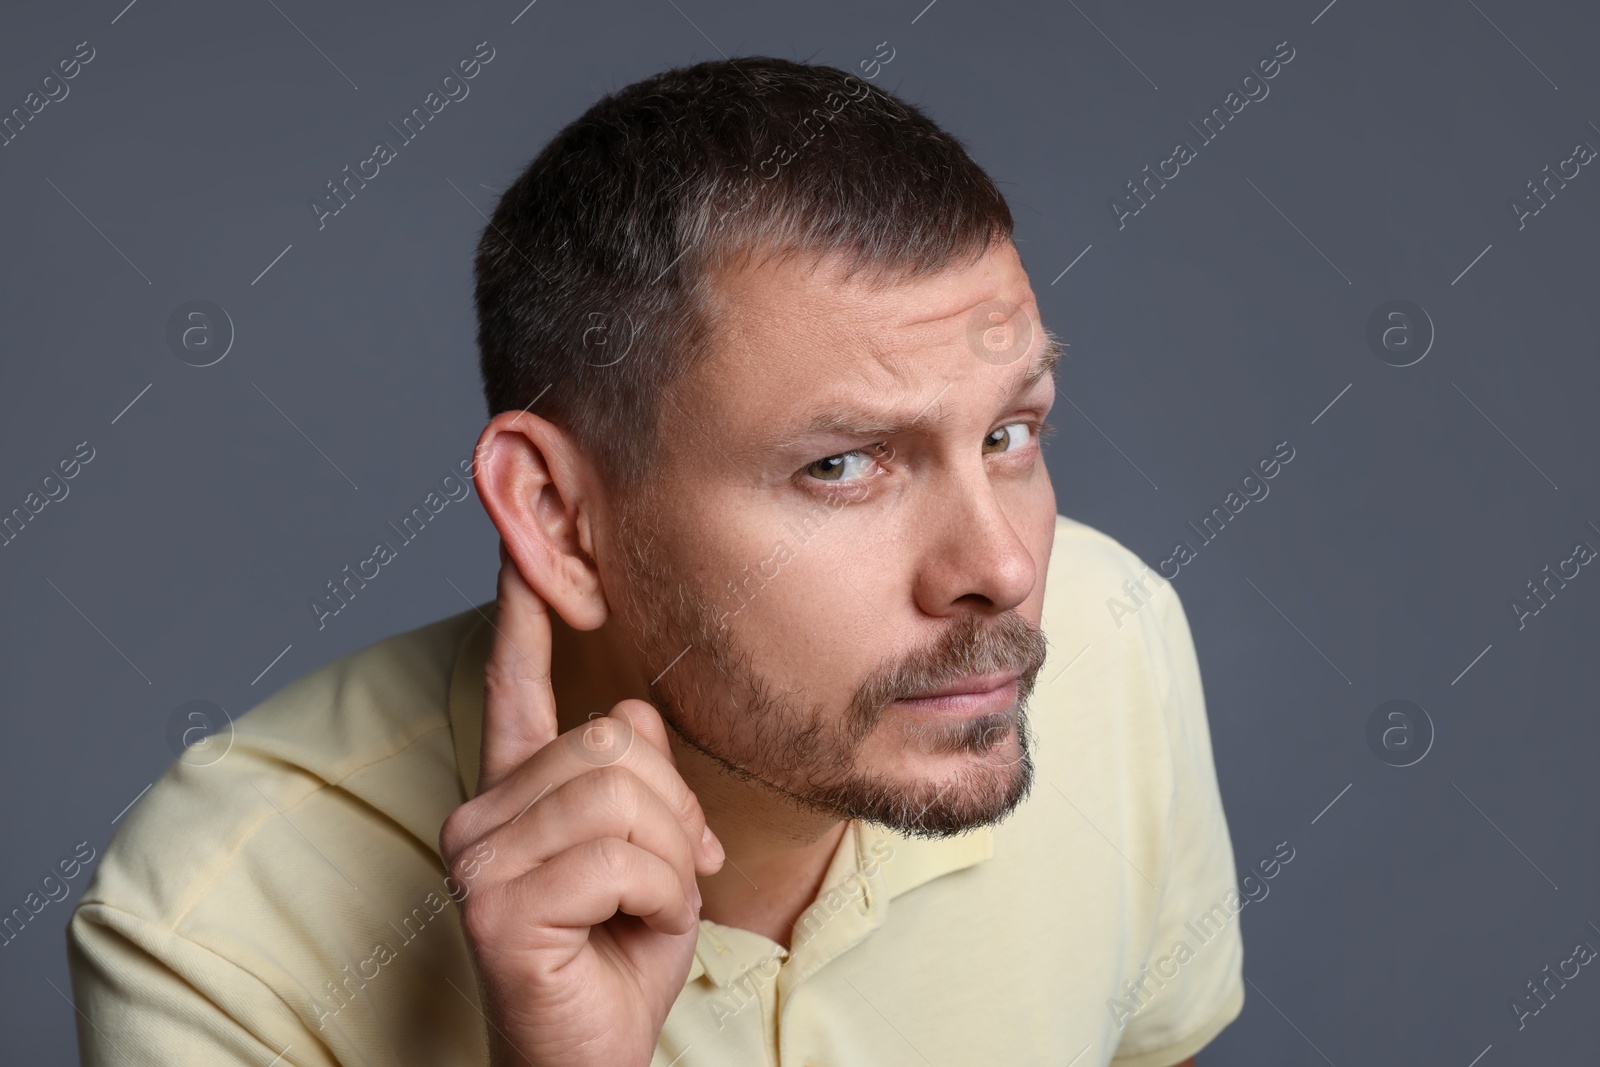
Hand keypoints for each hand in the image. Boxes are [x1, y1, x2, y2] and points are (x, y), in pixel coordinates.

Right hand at [439, 542, 725, 1066]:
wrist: (592, 1056)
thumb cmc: (617, 958)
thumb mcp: (650, 854)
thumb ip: (637, 776)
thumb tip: (635, 717)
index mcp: (516, 795)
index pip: (515, 686)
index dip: (522, 613)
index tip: (523, 546)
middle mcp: (482, 814)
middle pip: (615, 739)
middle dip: (673, 812)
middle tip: (670, 879)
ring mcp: (479, 856)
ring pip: (624, 792)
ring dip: (669, 862)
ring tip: (646, 909)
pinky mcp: (496, 901)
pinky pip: (623, 855)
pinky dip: (659, 898)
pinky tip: (631, 933)